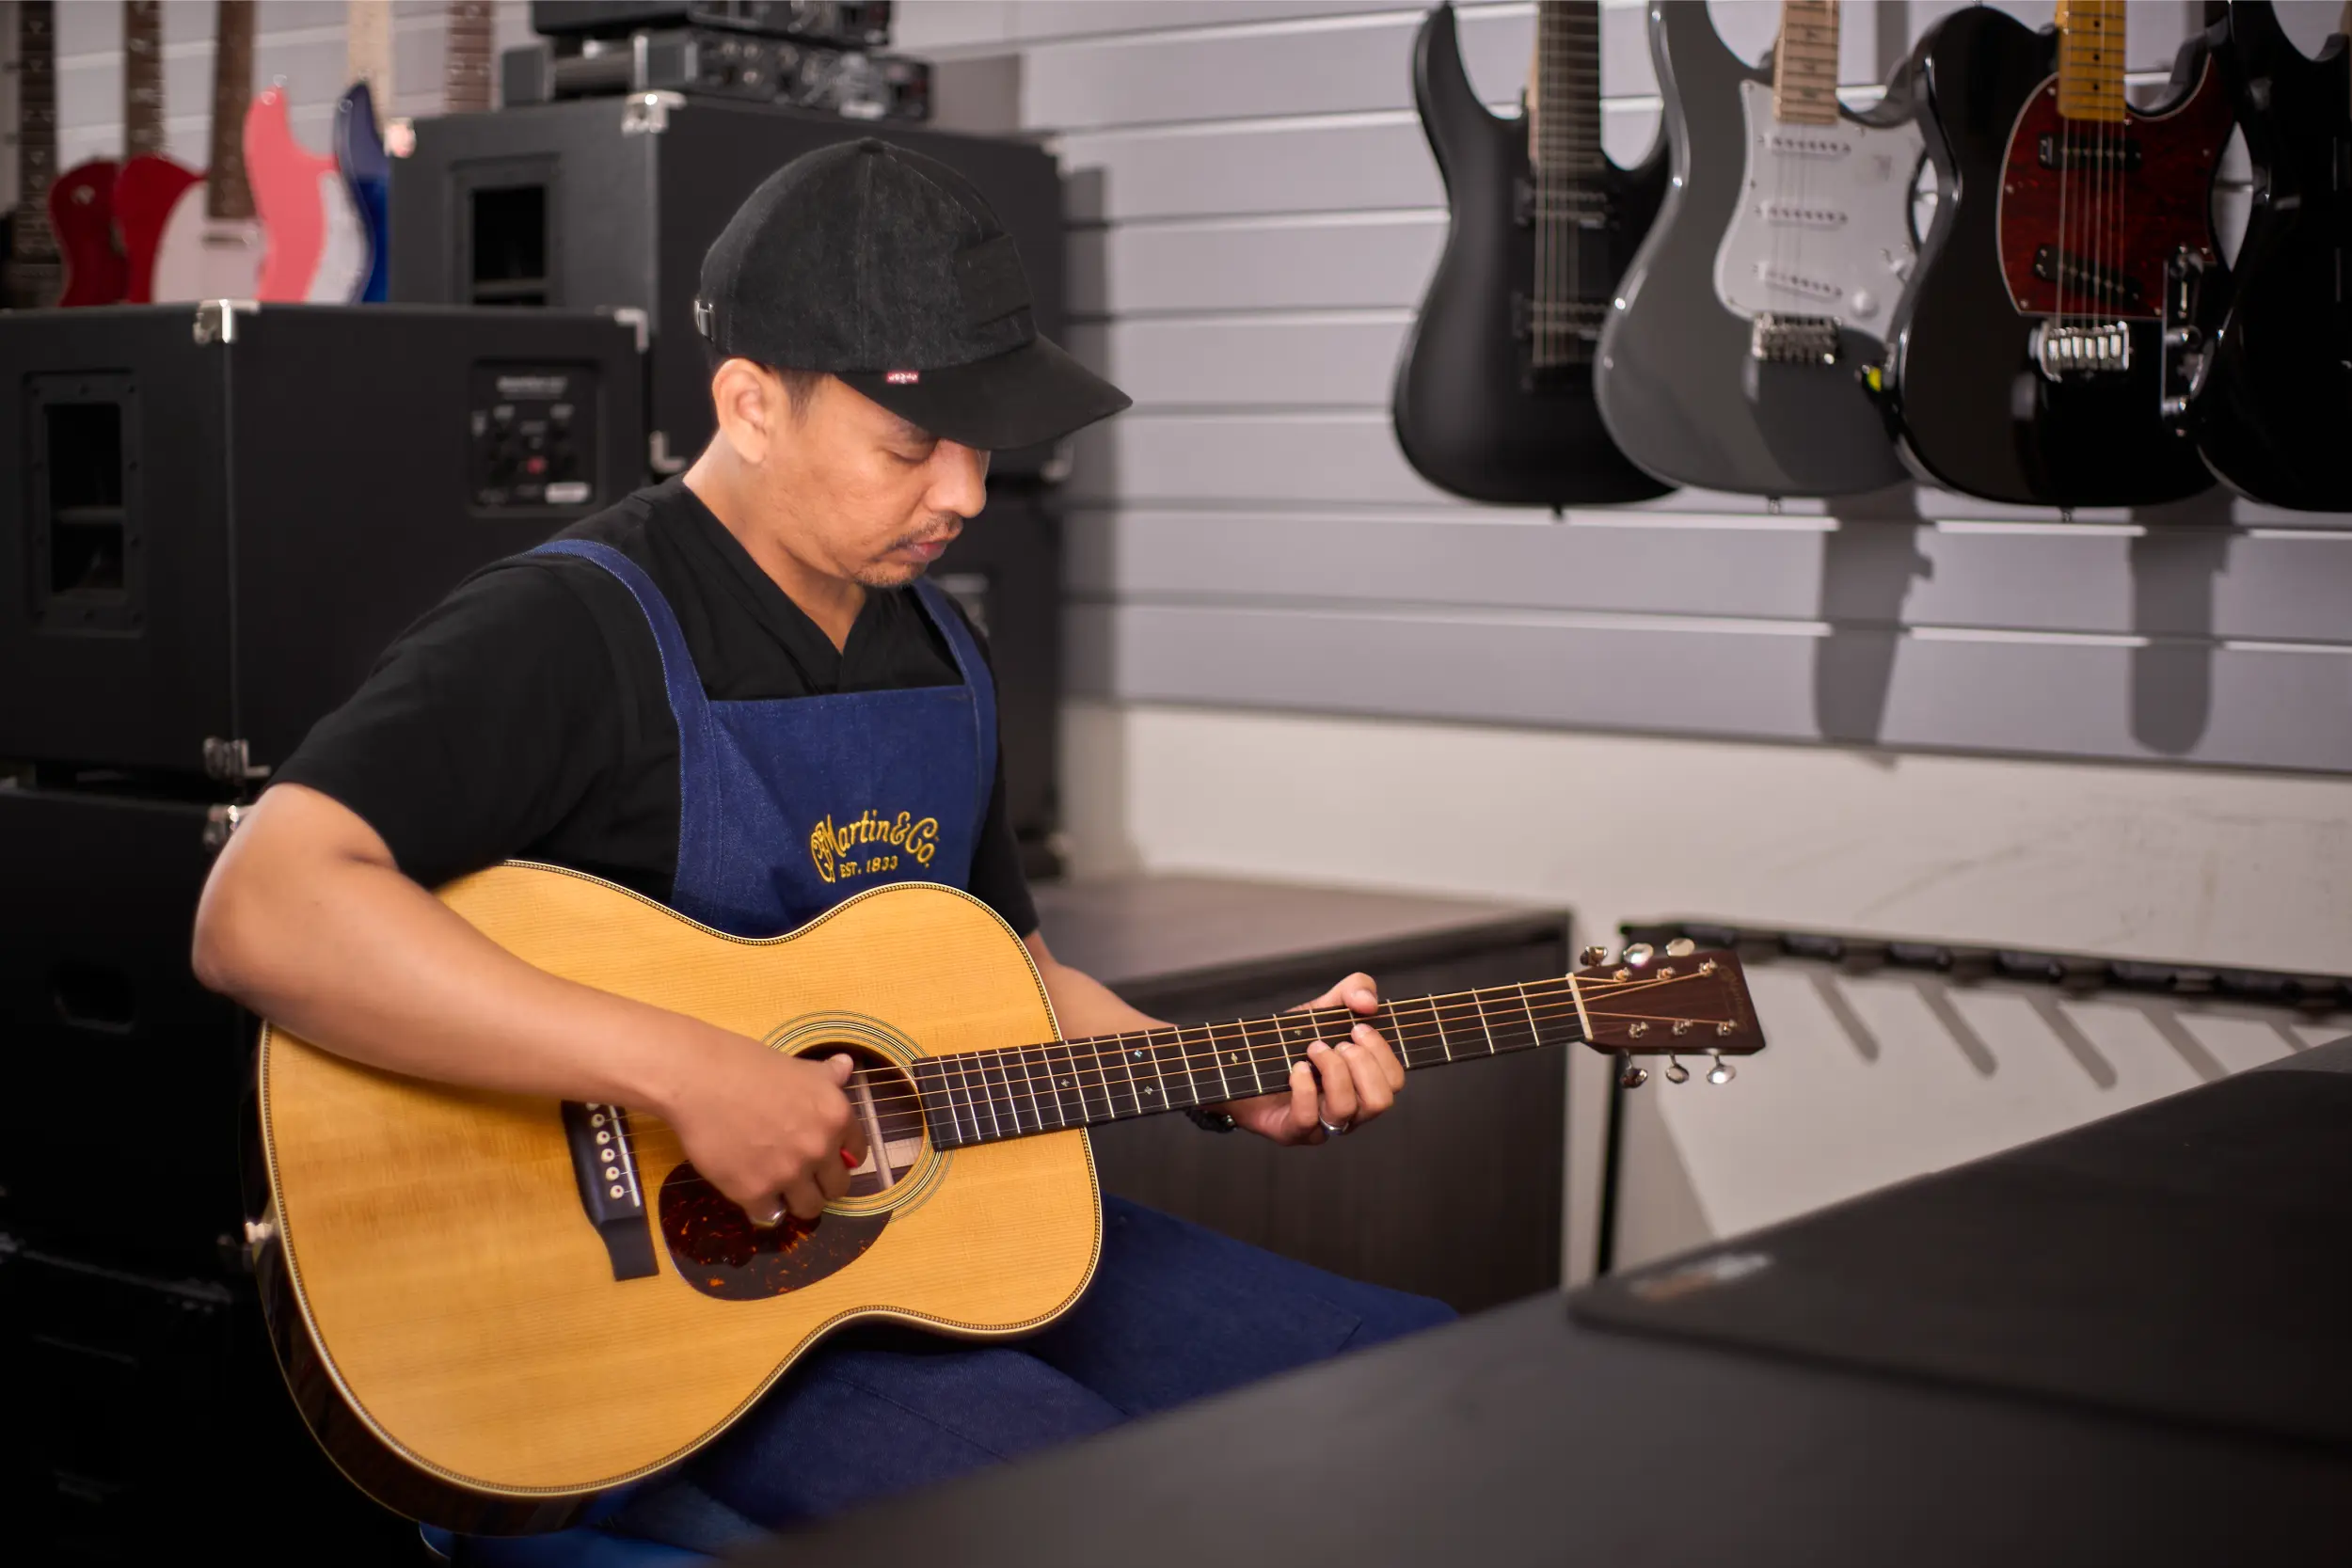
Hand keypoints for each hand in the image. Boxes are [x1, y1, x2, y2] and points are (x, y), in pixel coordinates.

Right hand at [656, 1032, 867, 1222]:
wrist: (698, 1079)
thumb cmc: (747, 1065)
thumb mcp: (798, 1067)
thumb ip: (826, 1076)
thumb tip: (846, 1065)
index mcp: (836, 1116)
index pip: (856, 1154)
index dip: (840, 1158)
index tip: (826, 1159)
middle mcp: (819, 1149)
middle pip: (836, 1188)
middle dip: (821, 1184)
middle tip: (802, 1177)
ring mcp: (788, 1174)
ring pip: (809, 1208)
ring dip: (796, 1201)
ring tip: (779, 1188)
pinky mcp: (754, 1192)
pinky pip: (769, 1215)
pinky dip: (762, 1207)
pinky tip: (752, 1191)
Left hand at [1219, 972, 1403, 1145]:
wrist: (1242, 1062)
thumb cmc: (1289, 1041)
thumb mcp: (1323, 1008)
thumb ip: (1353, 991)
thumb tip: (1369, 1002)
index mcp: (1363, 1085)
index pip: (1395, 1081)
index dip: (1381, 1052)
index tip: (1357, 1027)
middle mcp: (1349, 1110)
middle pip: (1380, 1101)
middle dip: (1361, 1063)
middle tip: (1337, 1043)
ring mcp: (1321, 1125)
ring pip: (1346, 1110)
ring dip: (1332, 1070)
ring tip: (1313, 1049)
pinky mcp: (1292, 1132)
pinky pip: (1308, 1118)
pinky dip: (1304, 1087)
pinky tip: (1296, 1067)